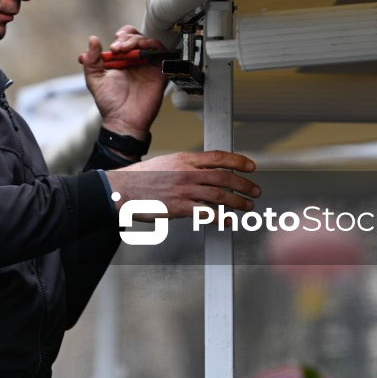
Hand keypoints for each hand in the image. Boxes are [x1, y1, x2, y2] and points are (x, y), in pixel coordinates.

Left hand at [79, 26, 167, 138]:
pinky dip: (154, 46)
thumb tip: (93, 40)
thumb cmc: (110, 103)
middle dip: (127, 37)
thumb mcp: (95, 79)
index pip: (125, 39)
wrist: (123, 119)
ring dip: (137, 40)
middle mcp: (136, 62)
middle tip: (117, 47)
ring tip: (127, 47)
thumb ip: (92, 60)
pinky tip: (143, 48)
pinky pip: (162, 53)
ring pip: (149, 43)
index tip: (113, 46)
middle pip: (137, 38)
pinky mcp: (159, 72)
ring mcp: (148, 66)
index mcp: (122, 61)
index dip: (121, 36)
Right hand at [106, 150, 259, 219]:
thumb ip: (186, 166)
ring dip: (238, 202)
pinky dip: (221, 218)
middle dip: (244, 184)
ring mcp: (184, 190)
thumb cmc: (141, 178)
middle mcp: (187, 172)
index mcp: (184, 158)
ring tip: (247, 206)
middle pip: (224, 177)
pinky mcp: (179, 208)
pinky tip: (228, 221)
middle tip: (254, 190)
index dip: (238, 161)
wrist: (122, 190)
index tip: (250, 166)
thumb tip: (205, 173)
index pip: (218, 157)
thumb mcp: (166, 163)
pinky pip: (207, 214)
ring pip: (220, 195)